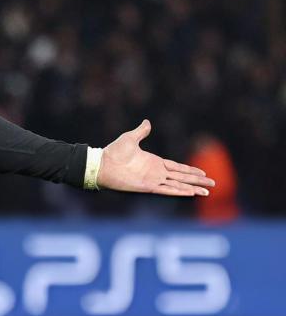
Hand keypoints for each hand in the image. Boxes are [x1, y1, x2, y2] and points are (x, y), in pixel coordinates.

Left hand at [97, 120, 214, 196]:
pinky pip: (168, 189)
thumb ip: (141, 132)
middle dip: (198, 180)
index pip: (177, 167)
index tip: (203, 173)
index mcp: (154, 162)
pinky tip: (191, 193)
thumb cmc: (114, 152)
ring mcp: (154, 180)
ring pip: (179, 184)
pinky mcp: (148, 186)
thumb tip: (147, 122)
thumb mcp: (130, 138)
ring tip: (207, 191)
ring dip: (193, 187)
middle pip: (182, 177)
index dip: (190, 170)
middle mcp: (157, 172)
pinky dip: (180, 191)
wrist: (103, 163)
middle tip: (213, 183)